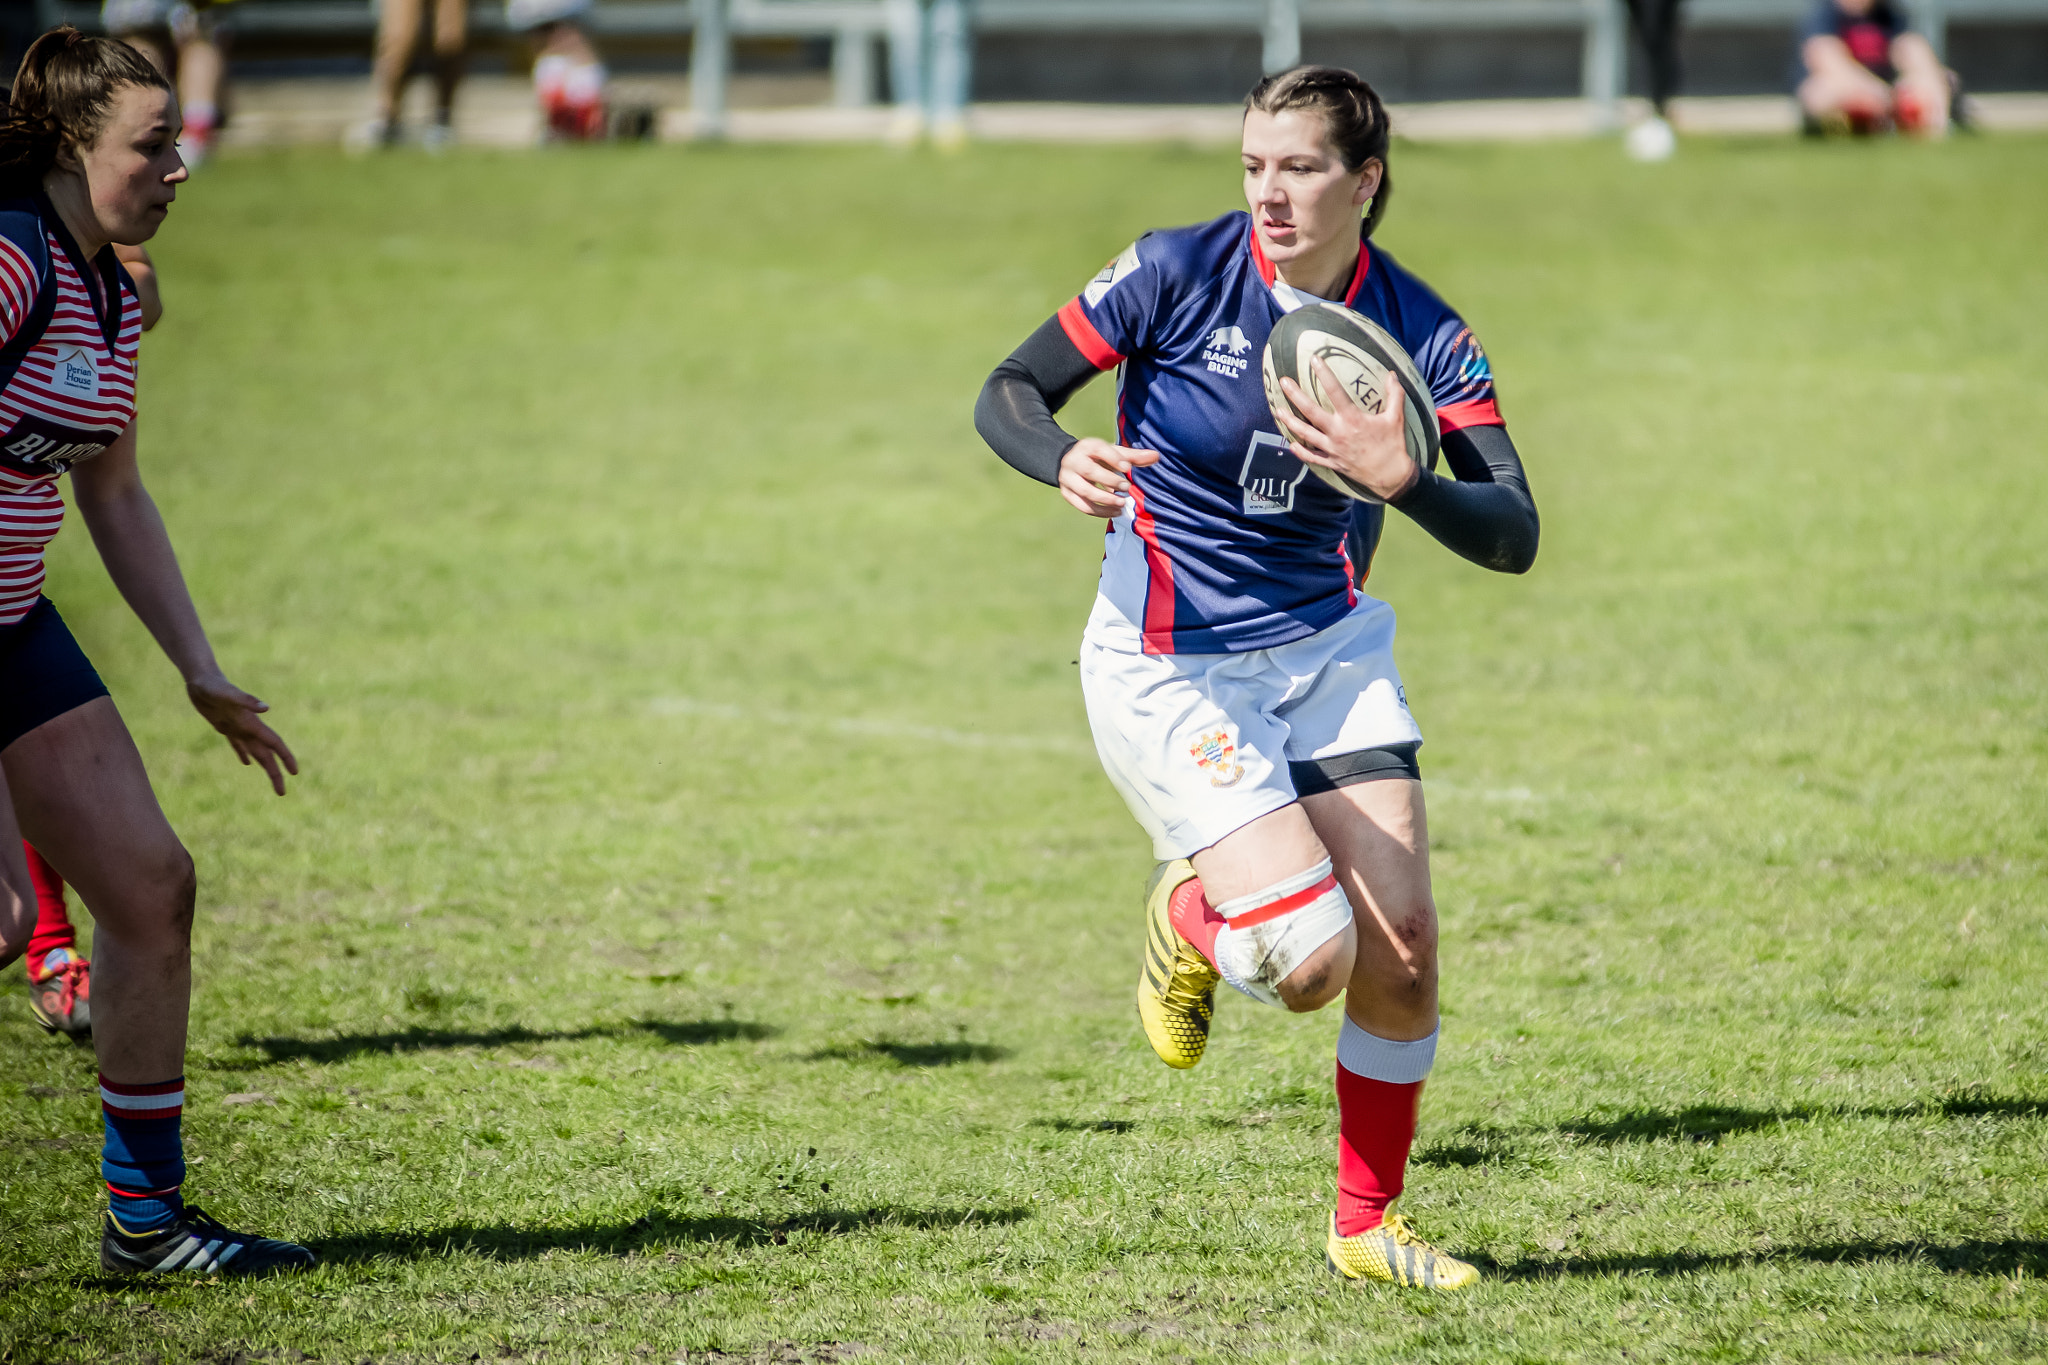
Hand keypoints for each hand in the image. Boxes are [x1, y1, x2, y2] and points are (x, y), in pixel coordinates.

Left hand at [186, 671, 298, 795]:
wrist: (200, 677)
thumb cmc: (212, 685)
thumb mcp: (226, 693)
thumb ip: (246, 700)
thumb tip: (266, 708)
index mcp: (251, 723)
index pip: (274, 744)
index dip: (286, 758)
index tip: (295, 773)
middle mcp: (248, 727)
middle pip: (267, 754)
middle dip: (276, 773)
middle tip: (281, 793)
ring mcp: (237, 727)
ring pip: (255, 751)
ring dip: (265, 766)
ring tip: (274, 781)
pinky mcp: (224, 726)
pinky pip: (238, 745)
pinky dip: (244, 754)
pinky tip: (246, 763)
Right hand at [1058, 438, 1161, 518]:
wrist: (1071, 462)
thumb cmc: (1098, 457)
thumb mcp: (1113, 453)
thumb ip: (1133, 456)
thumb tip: (1156, 457)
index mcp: (1087, 446)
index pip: (1099, 450)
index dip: (1114, 459)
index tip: (1128, 468)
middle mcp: (1073, 461)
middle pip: (1089, 471)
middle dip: (1110, 480)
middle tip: (1127, 488)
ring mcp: (1067, 478)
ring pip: (1085, 491)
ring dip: (1105, 500)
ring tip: (1122, 503)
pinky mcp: (1067, 493)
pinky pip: (1083, 506)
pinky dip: (1100, 511)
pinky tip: (1114, 511)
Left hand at [1276, 358, 1419, 502]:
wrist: (1390, 476)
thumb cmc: (1394, 445)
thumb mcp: (1396, 417)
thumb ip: (1395, 394)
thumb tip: (1391, 373)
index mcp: (1353, 419)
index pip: (1334, 392)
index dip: (1324, 374)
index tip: (1314, 360)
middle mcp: (1338, 433)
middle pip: (1311, 412)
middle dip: (1295, 396)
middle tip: (1283, 382)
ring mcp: (1332, 449)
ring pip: (1305, 434)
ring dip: (1290, 422)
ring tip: (1278, 410)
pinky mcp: (1332, 463)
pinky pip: (1312, 457)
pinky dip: (1300, 452)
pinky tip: (1291, 444)